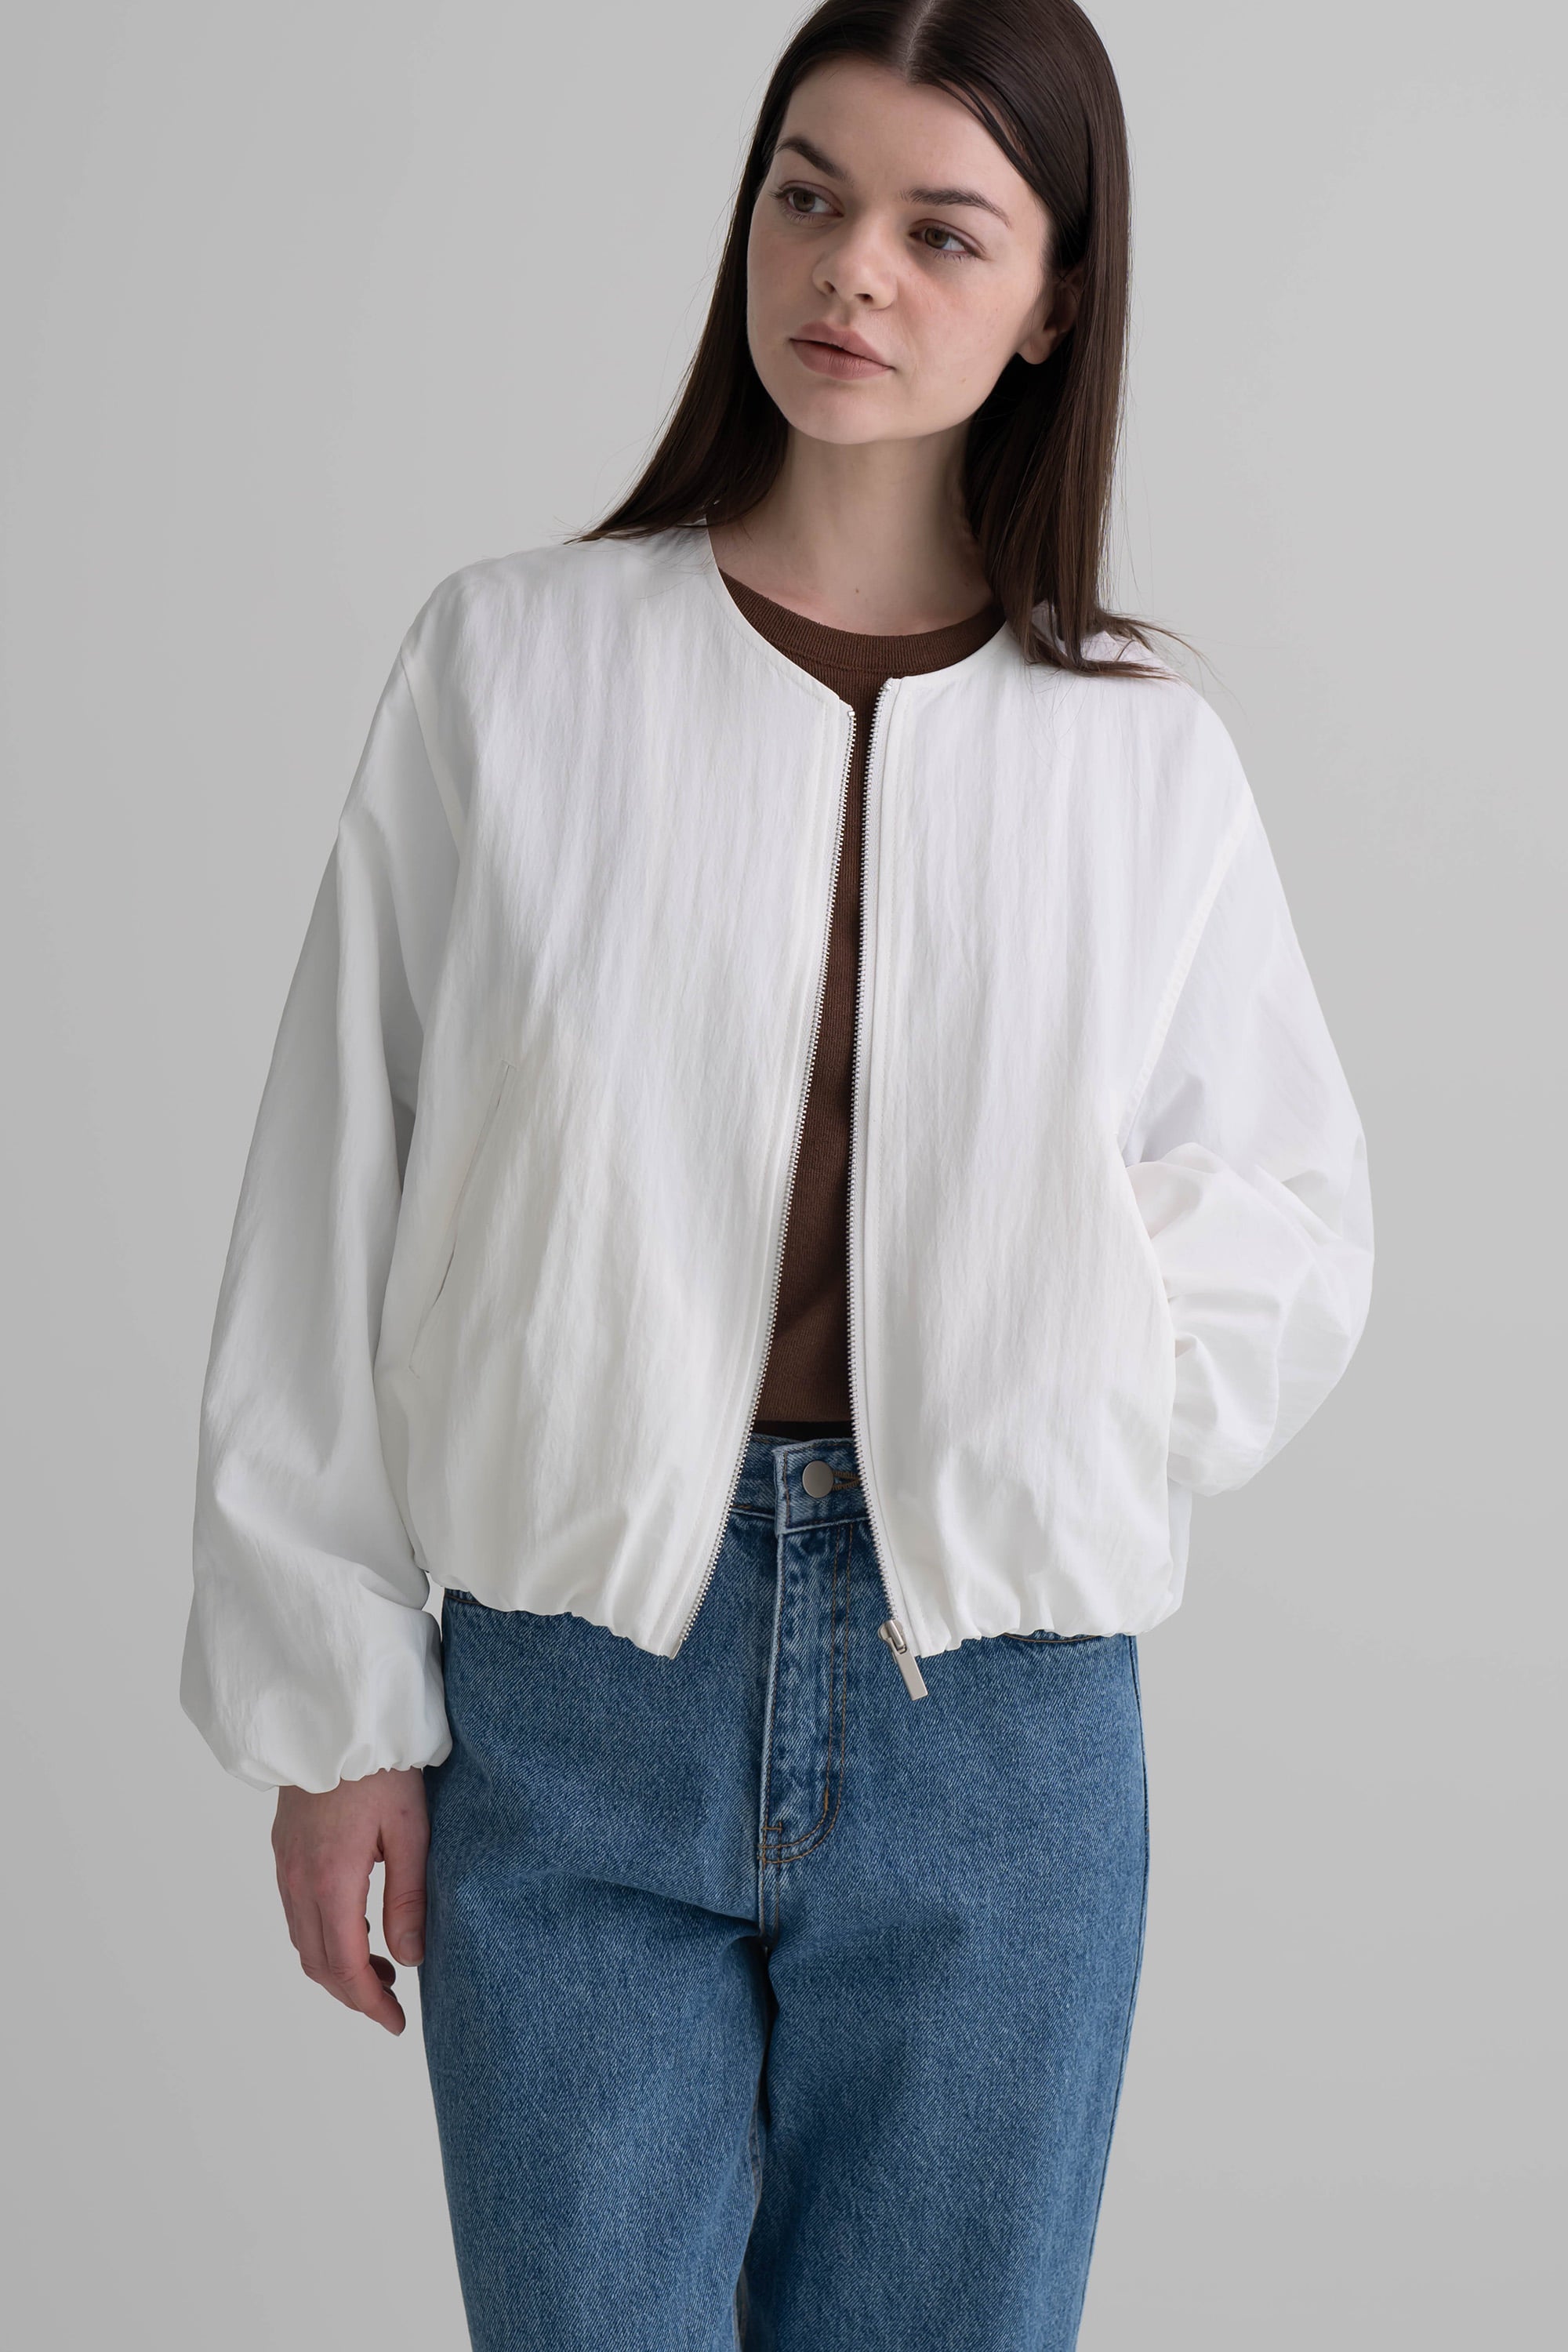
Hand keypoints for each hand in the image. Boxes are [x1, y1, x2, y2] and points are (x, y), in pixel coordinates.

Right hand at [272, 1766, 428, 2034]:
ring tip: (380, 1971)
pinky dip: (322, 1937)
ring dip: (336, 1967)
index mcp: (331, 1879)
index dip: (368, 2003)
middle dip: (352, 1993)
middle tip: (390, 2007)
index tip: (395, 2023)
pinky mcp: (285, 1849)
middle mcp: (298, 1878)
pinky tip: (354, 1929)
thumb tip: (409, 1959)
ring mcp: (286, 1864)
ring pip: (302, 1940)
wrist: (340, 1716)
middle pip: (316, 1962)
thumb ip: (408, 1898)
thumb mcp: (410, 1831)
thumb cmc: (383, 1768)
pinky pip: (296, 1912)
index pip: (343, 1965)